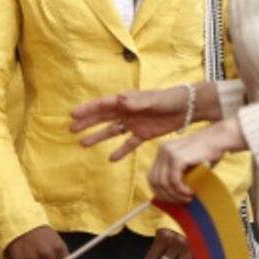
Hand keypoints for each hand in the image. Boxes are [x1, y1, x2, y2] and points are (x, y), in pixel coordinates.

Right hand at [71, 87, 191, 160]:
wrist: (187, 108)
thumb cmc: (169, 99)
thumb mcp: (153, 101)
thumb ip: (136, 102)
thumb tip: (119, 100)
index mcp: (126, 101)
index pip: (103, 105)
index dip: (87, 109)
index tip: (73, 114)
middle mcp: (126, 111)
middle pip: (102, 117)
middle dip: (87, 122)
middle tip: (71, 129)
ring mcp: (134, 123)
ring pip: (112, 130)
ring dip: (98, 136)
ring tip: (83, 144)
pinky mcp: (144, 134)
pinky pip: (129, 143)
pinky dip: (121, 151)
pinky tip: (111, 159)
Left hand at [149, 118, 247, 202]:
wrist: (218, 139)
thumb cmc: (207, 153)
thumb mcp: (188, 164)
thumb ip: (178, 174)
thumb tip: (172, 195)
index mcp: (163, 151)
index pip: (152, 176)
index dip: (159, 191)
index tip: (171, 200)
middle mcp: (162, 150)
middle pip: (155, 181)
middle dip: (166, 196)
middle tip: (181, 202)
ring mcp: (168, 153)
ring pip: (163, 182)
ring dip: (175, 195)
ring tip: (187, 199)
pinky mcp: (177, 157)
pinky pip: (173, 180)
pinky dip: (180, 190)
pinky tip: (190, 192)